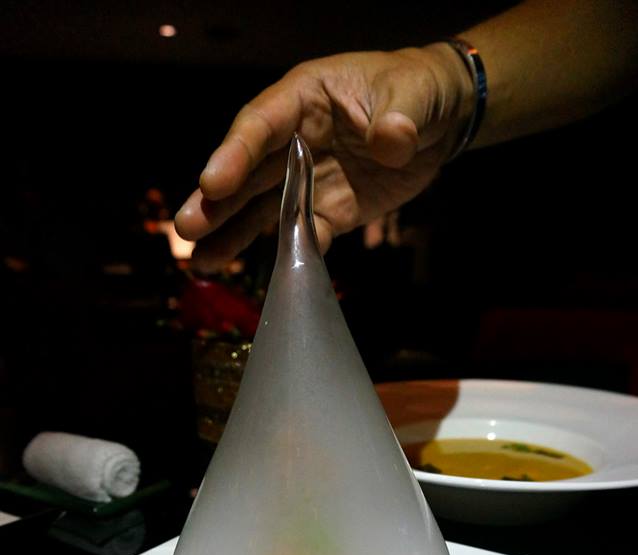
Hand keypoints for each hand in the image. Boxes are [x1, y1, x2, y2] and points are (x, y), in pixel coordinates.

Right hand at [175, 44, 471, 269]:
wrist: (440, 120)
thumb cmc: (416, 90)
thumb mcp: (411, 95)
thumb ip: (398, 119)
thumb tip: (392, 140)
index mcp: (304, 99)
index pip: (260, 125)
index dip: (234, 153)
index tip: (212, 182)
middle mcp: (294, 140)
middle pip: (247, 172)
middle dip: (216, 201)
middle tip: (185, 229)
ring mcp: (309, 178)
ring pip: (263, 207)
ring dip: (233, 233)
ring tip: (203, 260)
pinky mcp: (330, 209)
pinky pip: (304, 234)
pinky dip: (290, 254)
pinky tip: (268, 274)